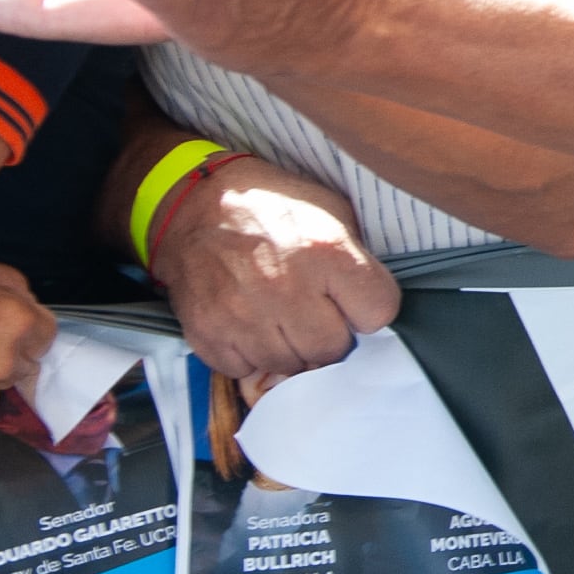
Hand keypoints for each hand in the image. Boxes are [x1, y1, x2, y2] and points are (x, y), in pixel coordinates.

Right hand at [149, 159, 398, 383]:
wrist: (195, 203)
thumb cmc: (272, 207)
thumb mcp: (331, 211)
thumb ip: (357, 259)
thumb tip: (371, 308)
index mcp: (327, 252)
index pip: (378, 313)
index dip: (370, 310)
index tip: (357, 302)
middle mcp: (286, 289)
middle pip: (332, 350)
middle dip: (330, 336)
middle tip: (316, 313)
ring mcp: (243, 315)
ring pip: (289, 365)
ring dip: (290, 348)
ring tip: (281, 316)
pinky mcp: (208, 333)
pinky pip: (245, 369)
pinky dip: (250, 355)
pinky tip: (250, 324)